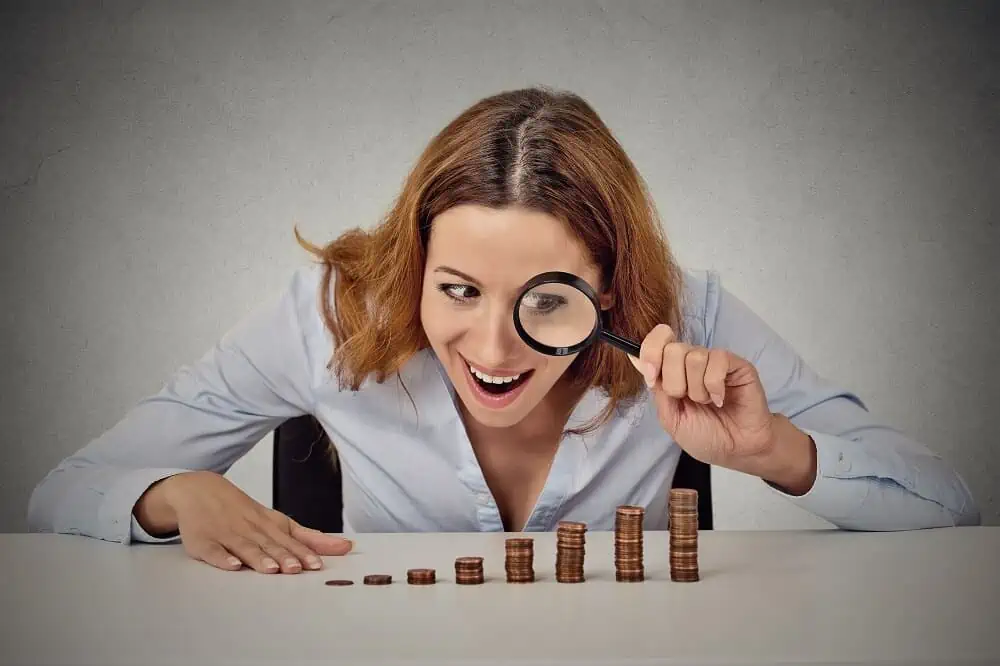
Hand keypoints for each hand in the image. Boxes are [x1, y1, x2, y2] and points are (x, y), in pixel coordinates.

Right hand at [139, 471, 352, 572]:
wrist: (200, 490)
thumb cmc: (244, 511)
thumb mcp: (278, 521)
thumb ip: (309, 537)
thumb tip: (343, 546)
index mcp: (269, 525)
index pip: (289, 540)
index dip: (303, 553)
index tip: (317, 565)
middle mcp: (250, 529)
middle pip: (269, 545)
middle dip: (284, 557)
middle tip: (298, 569)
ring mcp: (227, 534)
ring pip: (245, 547)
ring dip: (258, 558)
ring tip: (271, 569)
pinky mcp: (204, 542)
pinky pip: (213, 550)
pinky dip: (222, 558)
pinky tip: (231, 565)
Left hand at [629, 324, 777, 468]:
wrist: (736, 451)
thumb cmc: (706, 437)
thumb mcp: (671, 418)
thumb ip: (657, 388)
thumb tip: (634, 356)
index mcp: (673, 372)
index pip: (656, 341)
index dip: (650, 352)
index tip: (652, 377)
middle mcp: (692, 362)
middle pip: (672, 350)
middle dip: (676, 383)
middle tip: (689, 401)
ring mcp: (714, 362)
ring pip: (694, 356)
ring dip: (698, 389)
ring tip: (708, 403)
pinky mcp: (736, 365)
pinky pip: (717, 359)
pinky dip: (714, 385)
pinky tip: (720, 399)